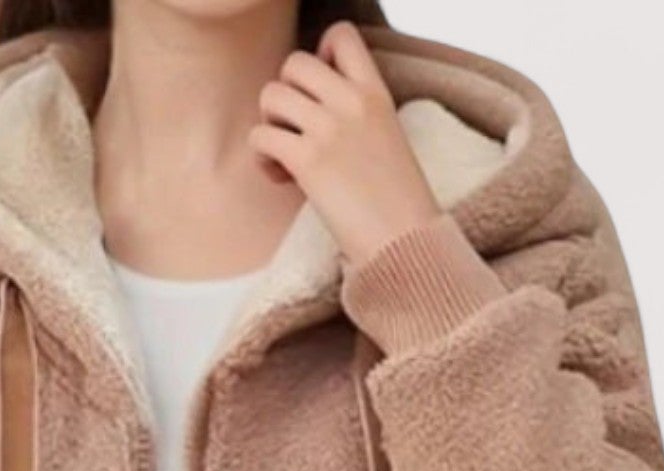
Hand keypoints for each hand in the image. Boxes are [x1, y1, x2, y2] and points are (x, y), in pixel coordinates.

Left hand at [249, 21, 441, 265]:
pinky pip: (260, 136)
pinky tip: (281, 177)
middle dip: (285, 94)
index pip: (341, 35)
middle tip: (296, 131)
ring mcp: (328, 129)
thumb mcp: (386, 137)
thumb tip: (309, 107)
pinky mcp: (307, 161)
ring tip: (286, 156)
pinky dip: (262, 157)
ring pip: (270, 95)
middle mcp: (351, 102)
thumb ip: (355, 112)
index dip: (319, 56)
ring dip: (269, 125)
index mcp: (375, 92)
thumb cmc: (395, 202)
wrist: (402, 242)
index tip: (321, 93)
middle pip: (293, 63)